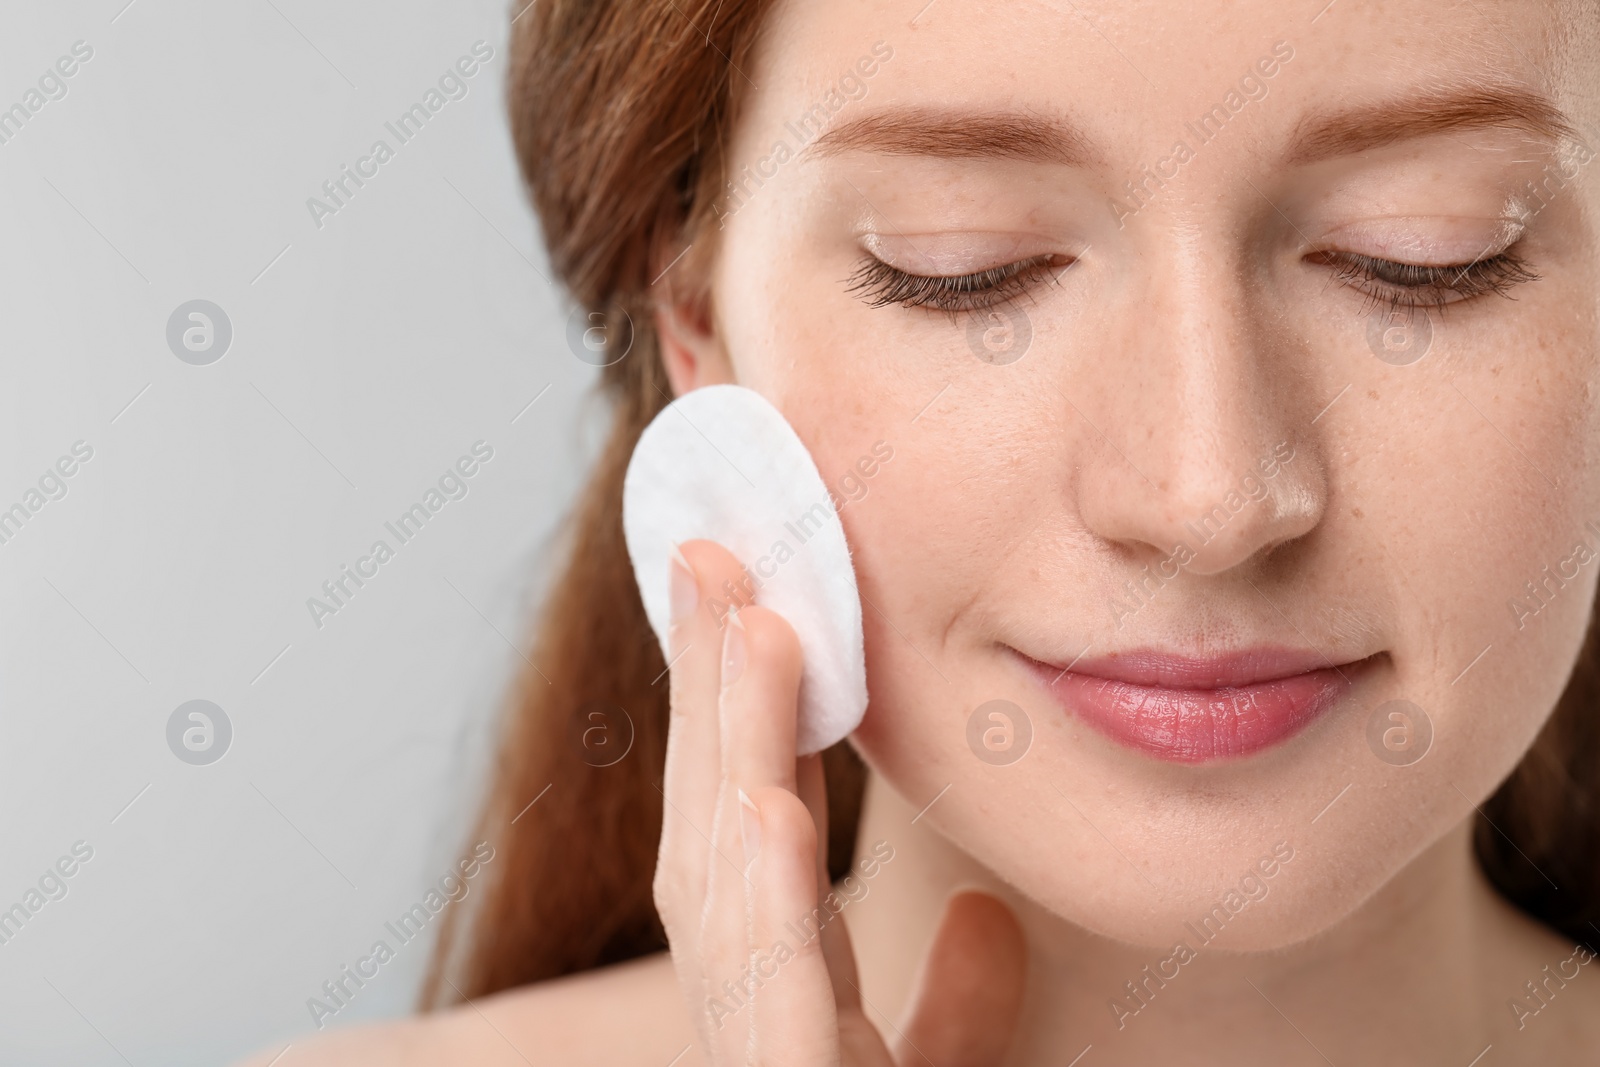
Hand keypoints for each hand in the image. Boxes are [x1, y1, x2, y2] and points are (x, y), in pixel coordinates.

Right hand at [653, 540, 1027, 1065]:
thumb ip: (954, 1005)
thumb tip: (984, 915)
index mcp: (782, 1010)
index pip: (751, 848)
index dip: (741, 726)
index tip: (748, 604)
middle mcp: (755, 1028)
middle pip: (716, 849)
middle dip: (709, 701)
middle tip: (711, 558)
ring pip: (724, 902)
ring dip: (733, 758)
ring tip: (750, 629)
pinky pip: (773, 1014)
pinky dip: (763, 909)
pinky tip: (769, 807)